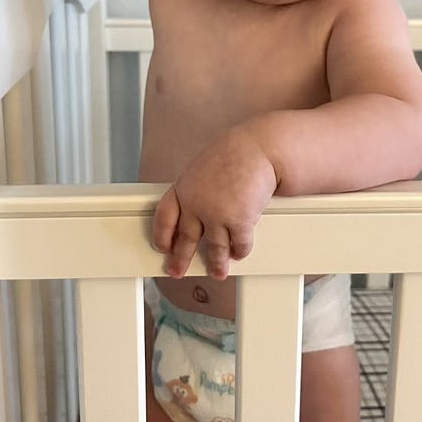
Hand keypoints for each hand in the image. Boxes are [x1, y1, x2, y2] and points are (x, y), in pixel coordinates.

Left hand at [152, 126, 278, 279]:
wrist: (258, 149)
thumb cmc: (236, 152)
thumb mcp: (204, 166)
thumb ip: (199, 188)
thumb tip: (202, 206)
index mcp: (183, 187)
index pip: (164, 217)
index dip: (162, 235)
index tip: (163, 247)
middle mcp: (196, 204)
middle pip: (186, 238)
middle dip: (181, 258)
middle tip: (177, 270)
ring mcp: (217, 215)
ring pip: (214, 248)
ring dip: (216, 263)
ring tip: (217, 272)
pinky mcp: (239, 222)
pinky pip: (239, 244)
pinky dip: (240, 250)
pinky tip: (239, 253)